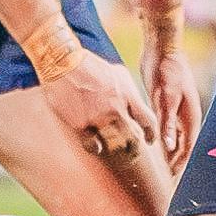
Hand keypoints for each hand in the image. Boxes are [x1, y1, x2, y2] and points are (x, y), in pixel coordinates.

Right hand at [41, 48, 155, 158]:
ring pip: (115, 145)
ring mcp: (98, 118)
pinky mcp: (81, 125)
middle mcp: (116, 109)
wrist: (64, 64)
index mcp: (128, 96)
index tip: (149, 140)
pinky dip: (97, 148)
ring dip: (117, 150)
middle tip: (132, 151)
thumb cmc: (92, 66)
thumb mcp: (119, 73)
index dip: (151, 134)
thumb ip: (130, 91)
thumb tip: (137, 105)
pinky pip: (93, 145)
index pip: (148, 121)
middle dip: (135, 148)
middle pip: (133, 138)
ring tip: (116, 151)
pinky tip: (97, 147)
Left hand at [140, 26, 200, 165]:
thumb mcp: (166, 98)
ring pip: (177, 138)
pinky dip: (165, 140)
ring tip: (164, 169)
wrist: (162, 48)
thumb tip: (170, 147)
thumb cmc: (167, 70)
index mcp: (191, 115)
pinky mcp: (168, 105)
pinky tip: (159, 147)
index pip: (189, 146)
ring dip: (172, 152)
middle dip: (179, 161)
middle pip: (184, 145)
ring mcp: (178, 111)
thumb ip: (168, 123)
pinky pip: (169, 129)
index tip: (174, 177)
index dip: (182, 162)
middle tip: (169, 179)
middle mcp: (186, 116)